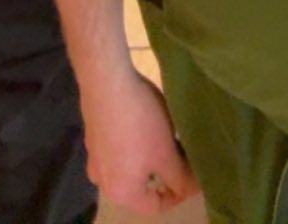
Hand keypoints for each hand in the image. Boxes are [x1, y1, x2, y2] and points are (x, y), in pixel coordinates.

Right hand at [83, 62, 199, 212]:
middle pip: (141, 187)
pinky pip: (118, 148)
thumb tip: (192, 188)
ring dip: (149, 157)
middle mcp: (103, 181)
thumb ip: (181, 179)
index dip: (180, 194)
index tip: (194, 172)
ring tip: (166, 135)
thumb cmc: (140, 122)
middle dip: (164, 173)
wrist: (108, 81)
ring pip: (129, 166)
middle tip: (183, 153)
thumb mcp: (167, 154)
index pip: (155, 206)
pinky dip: (134, 142)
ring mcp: (94, 156)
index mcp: (121, 193)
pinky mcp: (93, 133)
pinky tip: (144, 120)